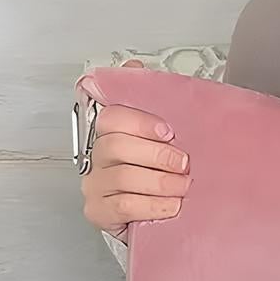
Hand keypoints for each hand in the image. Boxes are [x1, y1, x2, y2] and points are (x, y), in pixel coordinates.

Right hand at [80, 72, 191, 236]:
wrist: (154, 214)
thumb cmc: (159, 171)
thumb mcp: (161, 136)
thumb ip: (151, 101)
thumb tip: (135, 66)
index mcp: (111, 132)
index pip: (112, 117)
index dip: (140, 122)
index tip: (169, 132)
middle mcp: (99, 156)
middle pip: (116, 146)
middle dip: (156, 155)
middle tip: (183, 164)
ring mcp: (96, 184)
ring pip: (122, 177)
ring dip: (159, 182)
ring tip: (183, 187)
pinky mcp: (98, 211)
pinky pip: (123, 205)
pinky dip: (152, 205)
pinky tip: (171, 206)